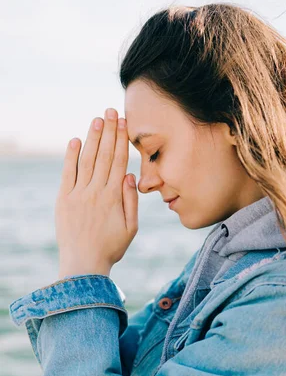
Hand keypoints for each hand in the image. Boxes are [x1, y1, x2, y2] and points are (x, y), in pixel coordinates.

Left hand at [55, 107, 137, 277]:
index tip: (123, 122)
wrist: (83, 264)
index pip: (119, 161)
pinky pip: (68, 173)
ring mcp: (78, 194)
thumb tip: (130, 175)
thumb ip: (131, 201)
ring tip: (96, 119)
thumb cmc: (111, 248)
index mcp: (114, 197)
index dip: (121, 140)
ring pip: (87, 160)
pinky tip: (75, 140)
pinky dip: (71, 156)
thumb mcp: (131, 228)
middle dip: (108, 131)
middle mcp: (96, 192)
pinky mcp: (64, 200)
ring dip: (92, 138)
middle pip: (104, 155)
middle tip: (110, 111)